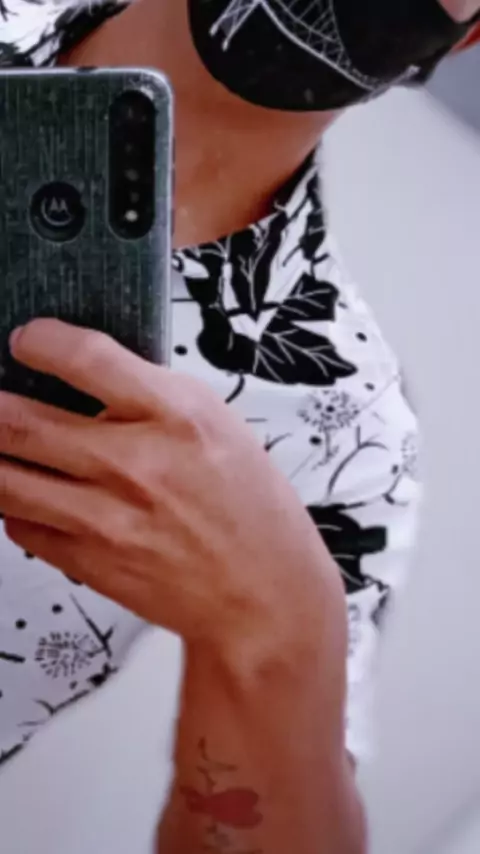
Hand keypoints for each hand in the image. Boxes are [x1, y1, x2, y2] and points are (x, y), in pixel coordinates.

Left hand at [0, 320, 336, 650]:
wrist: (263, 594)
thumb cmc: (249, 509)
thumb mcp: (217, 425)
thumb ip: (151, 396)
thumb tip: (85, 375)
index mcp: (178, 416)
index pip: (85, 358)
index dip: (39, 340)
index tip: (27, 340)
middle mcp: (135, 463)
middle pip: (17, 421)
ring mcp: (105, 517)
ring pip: (1, 479)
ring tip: (4, 443)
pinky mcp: (87, 560)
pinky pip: (18, 525)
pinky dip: (15, 504)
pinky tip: (32, 493)